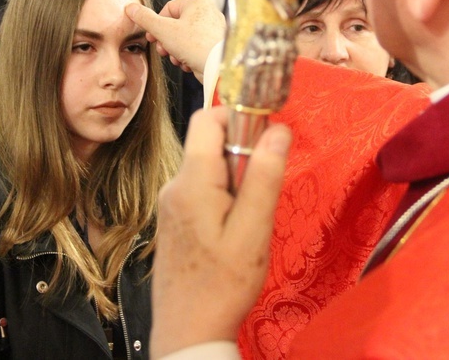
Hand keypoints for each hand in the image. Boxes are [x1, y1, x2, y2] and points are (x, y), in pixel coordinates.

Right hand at [125, 0, 225, 81]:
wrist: (217, 67)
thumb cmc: (195, 45)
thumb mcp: (163, 30)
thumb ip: (145, 19)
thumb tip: (130, 8)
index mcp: (197, 3)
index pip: (168, 9)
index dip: (156, 24)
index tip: (152, 37)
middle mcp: (207, 13)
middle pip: (175, 25)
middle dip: (166, 41)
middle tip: (163, 50)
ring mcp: (212, 29)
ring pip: (183, 38)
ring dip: (175, 50)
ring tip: (176, 58)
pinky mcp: (213, 45)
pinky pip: (194, 47)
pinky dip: (187, 56)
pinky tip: (187, 63)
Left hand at [150, 106, 291, 358]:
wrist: (188, 331)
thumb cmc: (224, 283)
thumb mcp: (253, 230)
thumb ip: (264, 176)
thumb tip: (278, 129)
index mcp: (191, 181)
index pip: (207, 118)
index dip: (238, 116)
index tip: (266, 139)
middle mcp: (174, 185)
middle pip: (209, 142)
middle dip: (241, 153)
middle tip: (263, 189)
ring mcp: (171, 203)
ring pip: (208, 167)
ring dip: (234, 177)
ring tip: (251, 216)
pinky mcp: (174, 219)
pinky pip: (201, 189)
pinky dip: (223, 195)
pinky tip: (234, 229)